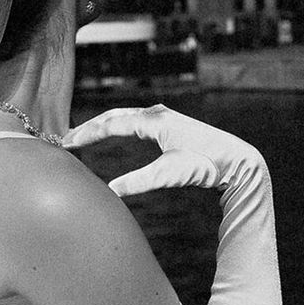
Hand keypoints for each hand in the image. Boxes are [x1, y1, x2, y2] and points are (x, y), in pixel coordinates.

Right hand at [63, 104, 265, 197]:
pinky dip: (119, 125)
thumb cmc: (204, 165)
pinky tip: (115, 133)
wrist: (235, 159)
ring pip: (125, 116)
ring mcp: (164, 116)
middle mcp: (157, 113)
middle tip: (69, 138)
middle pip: (114, 116)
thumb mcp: (169, 175)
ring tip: (86, 136)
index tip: (68, 143)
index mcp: (153, 121)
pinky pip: (137, 121)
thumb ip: (139, 182)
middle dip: (90, 127)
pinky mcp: (170, 124)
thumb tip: (110, 190)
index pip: (111, 123)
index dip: (87, 134)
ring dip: (104, 124)